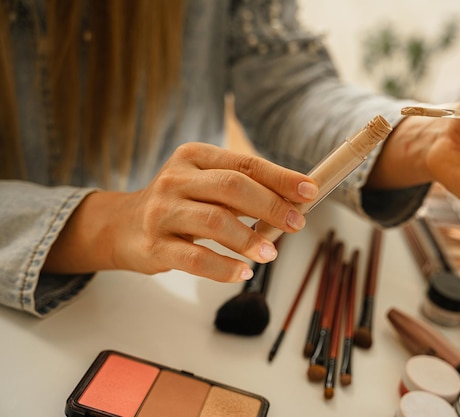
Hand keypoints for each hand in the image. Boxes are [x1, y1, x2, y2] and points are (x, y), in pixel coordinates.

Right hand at [44, 143, 317, 281]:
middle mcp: (176, 179)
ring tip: (272, 253)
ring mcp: (162, 212)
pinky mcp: (155, 246)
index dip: (281, 177)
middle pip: (232, 188)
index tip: (310, 192)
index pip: (245, 163)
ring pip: (215, 222)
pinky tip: (243, 273)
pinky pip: (195, 258)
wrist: (122, 225)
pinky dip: (224, 268)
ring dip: (250, 239)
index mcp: (194, 156)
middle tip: (297, 224)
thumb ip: (243, 188)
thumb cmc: (179, 203)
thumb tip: (295, 201)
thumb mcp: (205, 184)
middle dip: (271, 206)